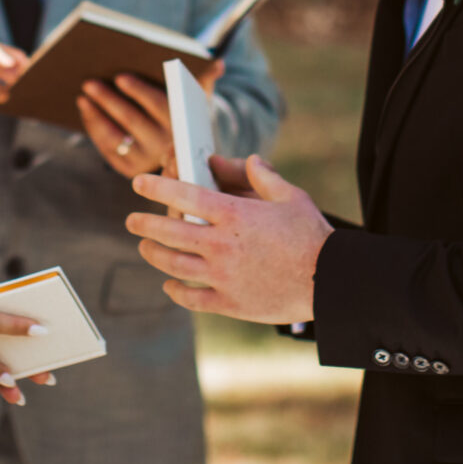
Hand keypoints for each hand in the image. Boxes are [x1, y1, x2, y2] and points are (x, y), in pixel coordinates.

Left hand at [78, 60, 220, 178]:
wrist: (183, 152)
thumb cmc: (186, 114)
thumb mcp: (198, 99)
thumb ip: (205, 78)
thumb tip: (218, 63)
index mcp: (180, 125)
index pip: (158, 105)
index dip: (138, 91)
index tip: (120, 77)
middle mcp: (164, 147)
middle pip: (132, 120)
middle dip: (109, 100)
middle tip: (89, 82)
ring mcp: (146, 162)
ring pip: (115, 137)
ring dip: (95, 115)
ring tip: (82, 97)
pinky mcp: (129, 170)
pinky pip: (107, 148)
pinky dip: (94, 129)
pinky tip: (86, 112)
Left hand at [126, 155, 329, 324]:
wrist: (330, 282)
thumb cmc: (313, 236)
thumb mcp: (291, 196)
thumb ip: (262, 176)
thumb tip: (245, 159)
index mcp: (235, 215)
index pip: (184, 196)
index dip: (157, 187)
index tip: (138, 183)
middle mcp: (222, 245)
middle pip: (169, 232)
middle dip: (144, 224)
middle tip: (132, 221)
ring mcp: (223, 277)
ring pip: (173, 264)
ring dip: (153, 254)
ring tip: (145, 247)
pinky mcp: (229, 304)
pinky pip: (191, 298)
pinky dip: (175, 290)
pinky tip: (169, 283)